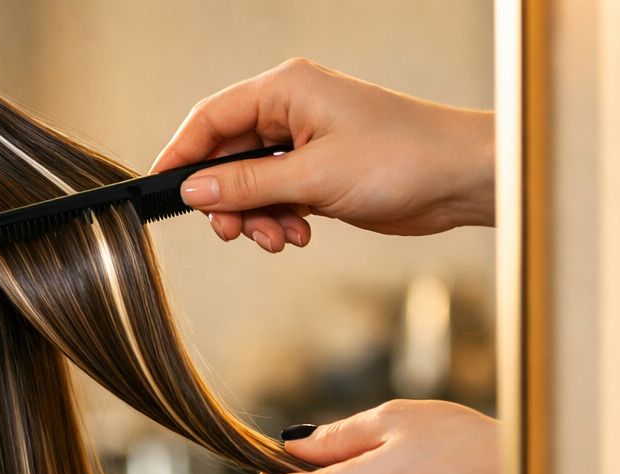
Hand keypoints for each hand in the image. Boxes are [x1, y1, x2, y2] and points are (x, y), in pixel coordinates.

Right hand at [151, 59, 495, 252]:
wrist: (459, 179)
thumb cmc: (402, 158)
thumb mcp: (313, 176)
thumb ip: (247, 184)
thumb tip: (194, 189)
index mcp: (286, 90)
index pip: (210, 119)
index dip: (180, 155)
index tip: (161, 190)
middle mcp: (291, 111)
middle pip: (226, 157)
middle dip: (226, 200)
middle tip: (232, 231)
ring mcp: (304, 143)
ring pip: (249, 184)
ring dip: (255, 217)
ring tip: (278, 237)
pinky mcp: (318, 172)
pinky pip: (275, 198)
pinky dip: (279, 220)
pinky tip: (299, 233)